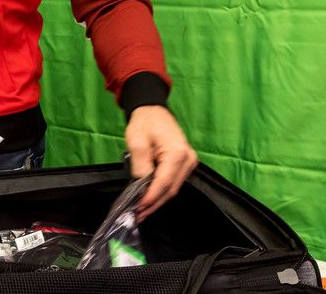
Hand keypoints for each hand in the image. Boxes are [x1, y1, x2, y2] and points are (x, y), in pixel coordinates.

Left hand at [124, 105, 198, 219]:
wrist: (152, 110)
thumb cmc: (144, 123)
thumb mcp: (136, 143)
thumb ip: (140, 166)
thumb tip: (141, 187)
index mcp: (177, 153)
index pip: (164, 182)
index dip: (151, 198)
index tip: (138, 208)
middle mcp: (187, 160)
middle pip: (171, 189)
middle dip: (154, 204)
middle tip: (137, 215)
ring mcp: (188, 162)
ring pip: (173, 188)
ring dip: (157, 200)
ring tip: (141, 211)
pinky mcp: (184, 164)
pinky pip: (173, 182)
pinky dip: (161, 192)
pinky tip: (149, 199)